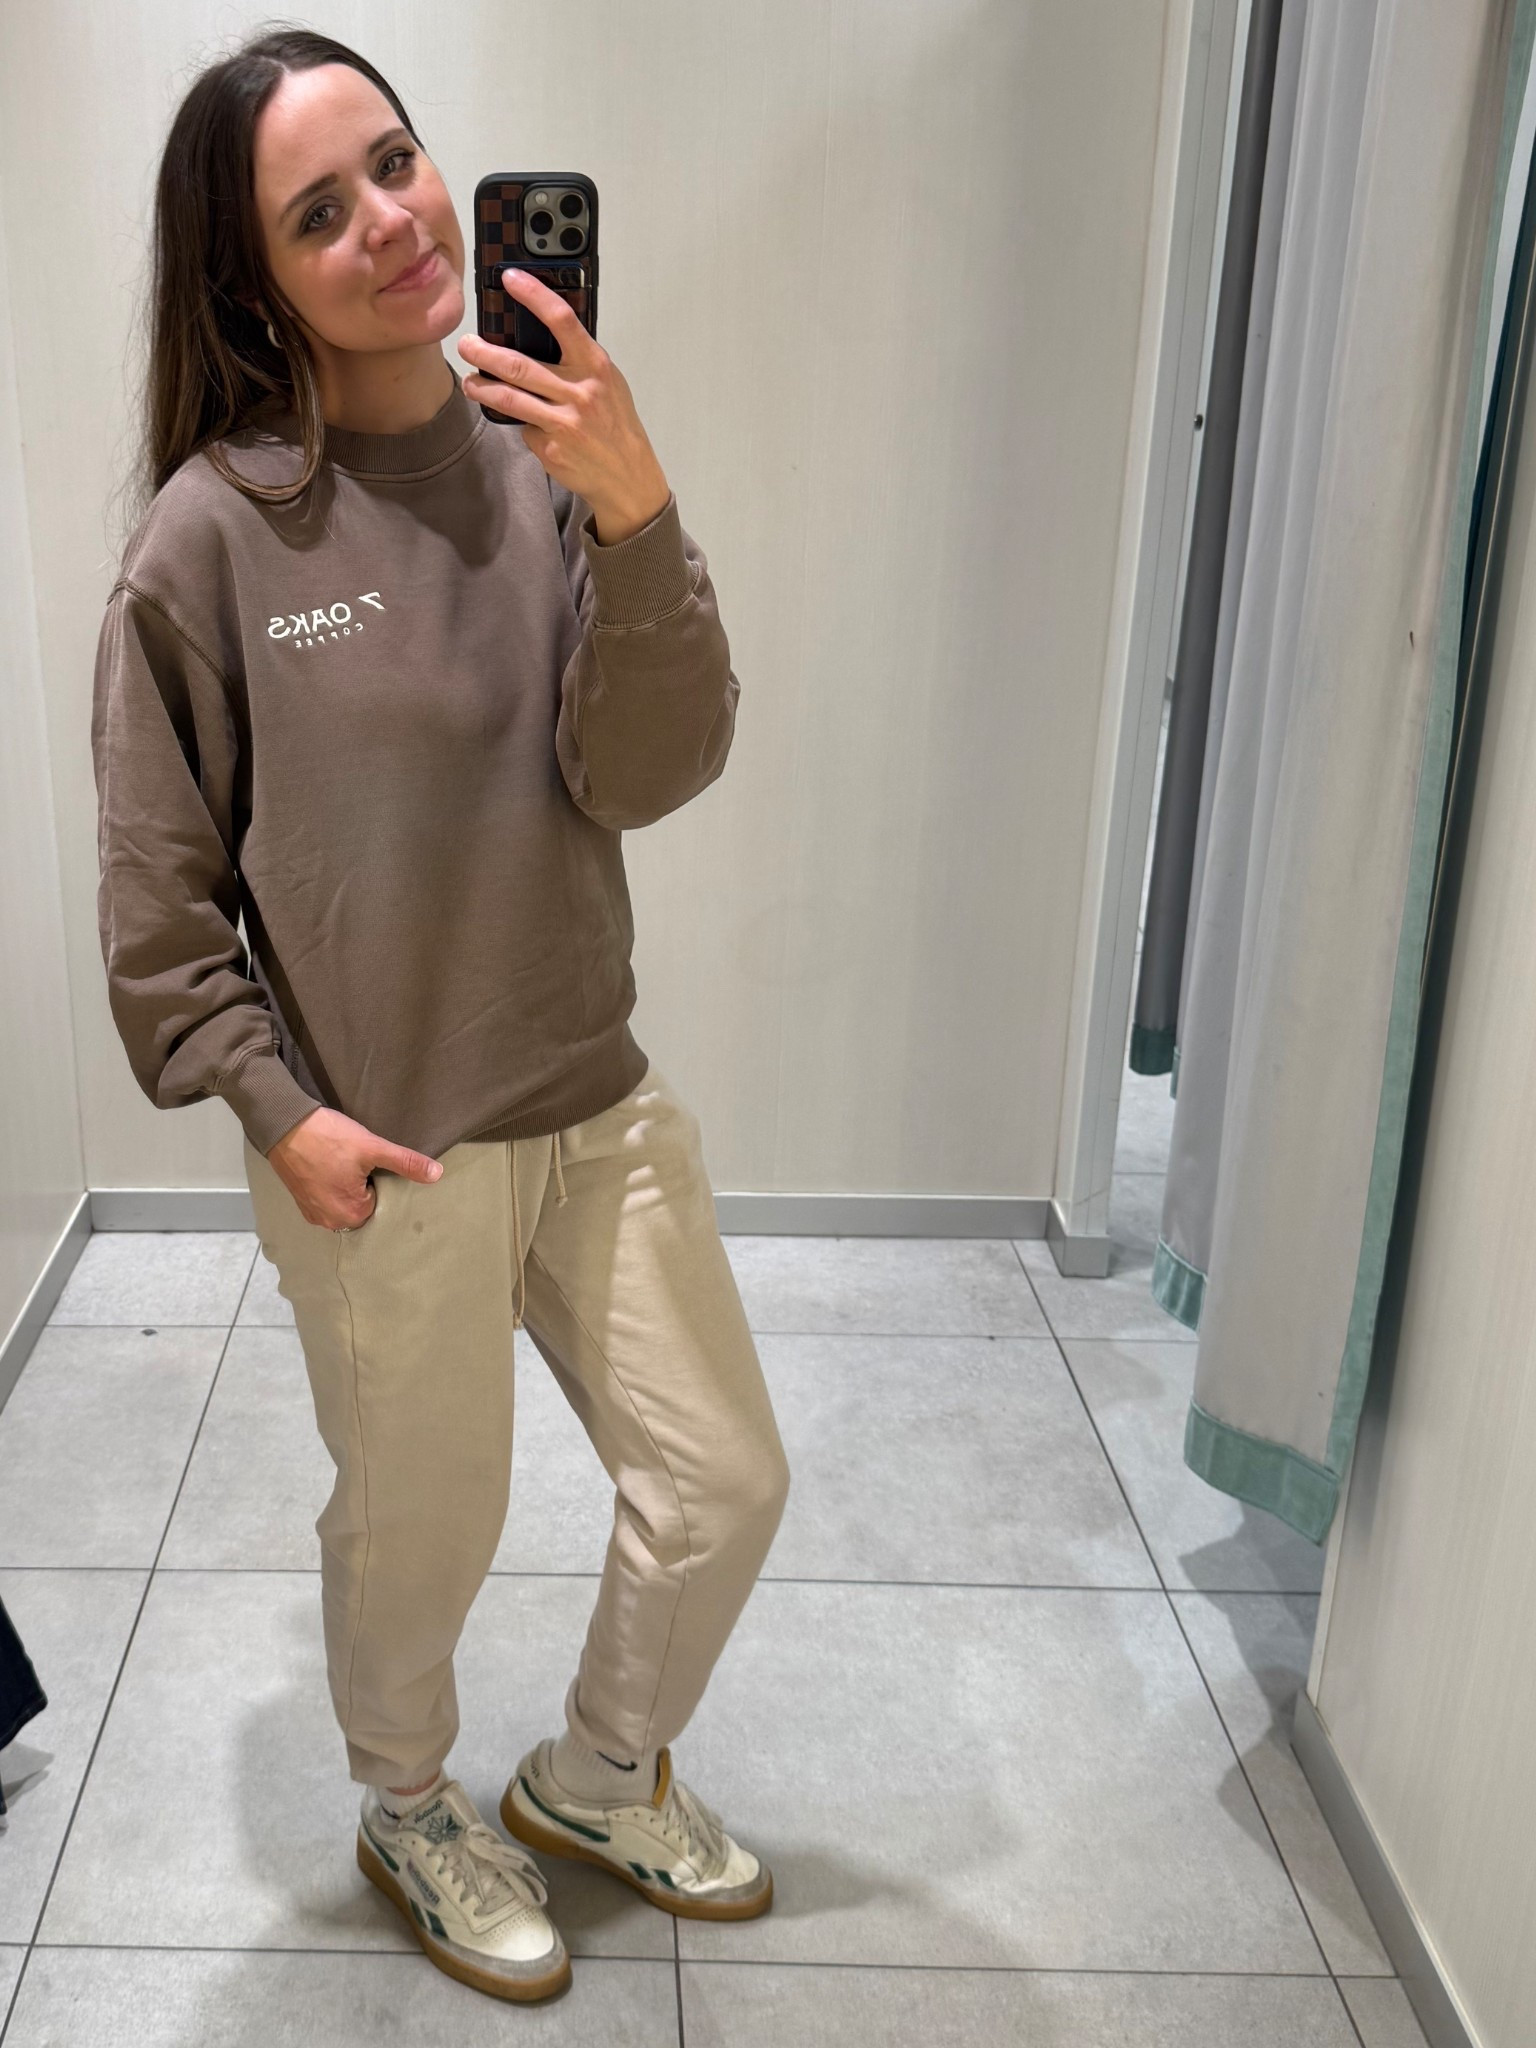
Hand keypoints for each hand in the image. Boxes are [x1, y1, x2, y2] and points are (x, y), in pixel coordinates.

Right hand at [266, 1106, 442, 1230]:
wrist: (284, 1124)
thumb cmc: (328, 1138)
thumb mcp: (372, 1147)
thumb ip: (405, 1163)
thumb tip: (437, 1174)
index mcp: (351, 1216)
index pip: (382, 1206)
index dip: (381, 1184)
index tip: (374, 1167)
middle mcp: (330, 1222)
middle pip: (363, 1207)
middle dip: (366, 1186)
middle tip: (359, 1163)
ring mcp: (313, 1212)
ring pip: (345, 1202)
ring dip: (348, 1185)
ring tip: (344, 1163)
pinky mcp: (301, 1200)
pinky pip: (327, 1198)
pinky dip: (332, 1185)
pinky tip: (331, 1166)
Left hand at [457, 268, 670, 542]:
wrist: (628, 476)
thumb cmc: (616, 423)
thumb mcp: (608, 382)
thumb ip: (579, 360)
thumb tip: (541, 333)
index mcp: (595, 367)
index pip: (562, 321)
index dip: (534, 296)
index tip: (510, 279)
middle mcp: (579, 393)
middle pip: (520, 366)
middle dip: (485, 353)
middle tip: (466, 344)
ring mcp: (563, 423)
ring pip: (510, 399)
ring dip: (483, 388)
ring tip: (471, 382)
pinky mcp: (551, 448)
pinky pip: (524, 429)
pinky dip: (521, 424)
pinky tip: (526, 424)